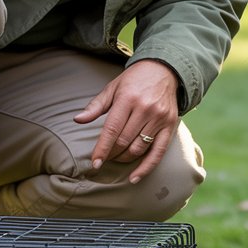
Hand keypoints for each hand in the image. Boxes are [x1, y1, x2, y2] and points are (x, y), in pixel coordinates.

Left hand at [74, 60, 180, 182]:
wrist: (164, 69)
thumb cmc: (134, 79)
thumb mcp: (112, 88)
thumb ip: (95, 106)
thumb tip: (77, 120)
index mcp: (128, 98)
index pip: (112, 129)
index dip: (102, 148)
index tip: (94, 163)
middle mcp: (145, 109)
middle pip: (124, 141)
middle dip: (111, 154)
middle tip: (104, 158)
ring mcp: (159, 118)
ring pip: (138, 148)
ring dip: (124, 159)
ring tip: (117, 158)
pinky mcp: (170, 125)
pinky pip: (158, 152)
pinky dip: (146, 167)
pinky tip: (135, 177)